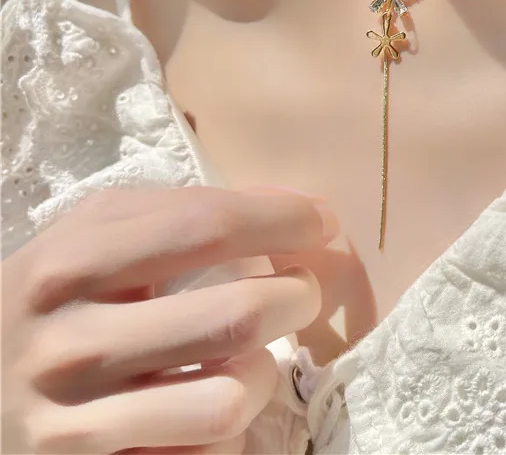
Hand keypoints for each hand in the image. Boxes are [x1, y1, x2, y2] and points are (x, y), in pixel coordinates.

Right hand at [1, 185, 337, 453]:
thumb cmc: (54, 293)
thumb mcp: (96, 231)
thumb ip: (183, 207)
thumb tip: (293, 204)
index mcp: (72, 262)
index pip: (207, 226)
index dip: (284, 220)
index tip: (323, 220)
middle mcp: (72, 342)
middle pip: (238, 316)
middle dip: (298, 296)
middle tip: (300, 289)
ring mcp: (74, 421)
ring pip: (230, 400)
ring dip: (265, 370)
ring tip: (254, 352)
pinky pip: (203, 454)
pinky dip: (227, 427)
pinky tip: (210, 399)